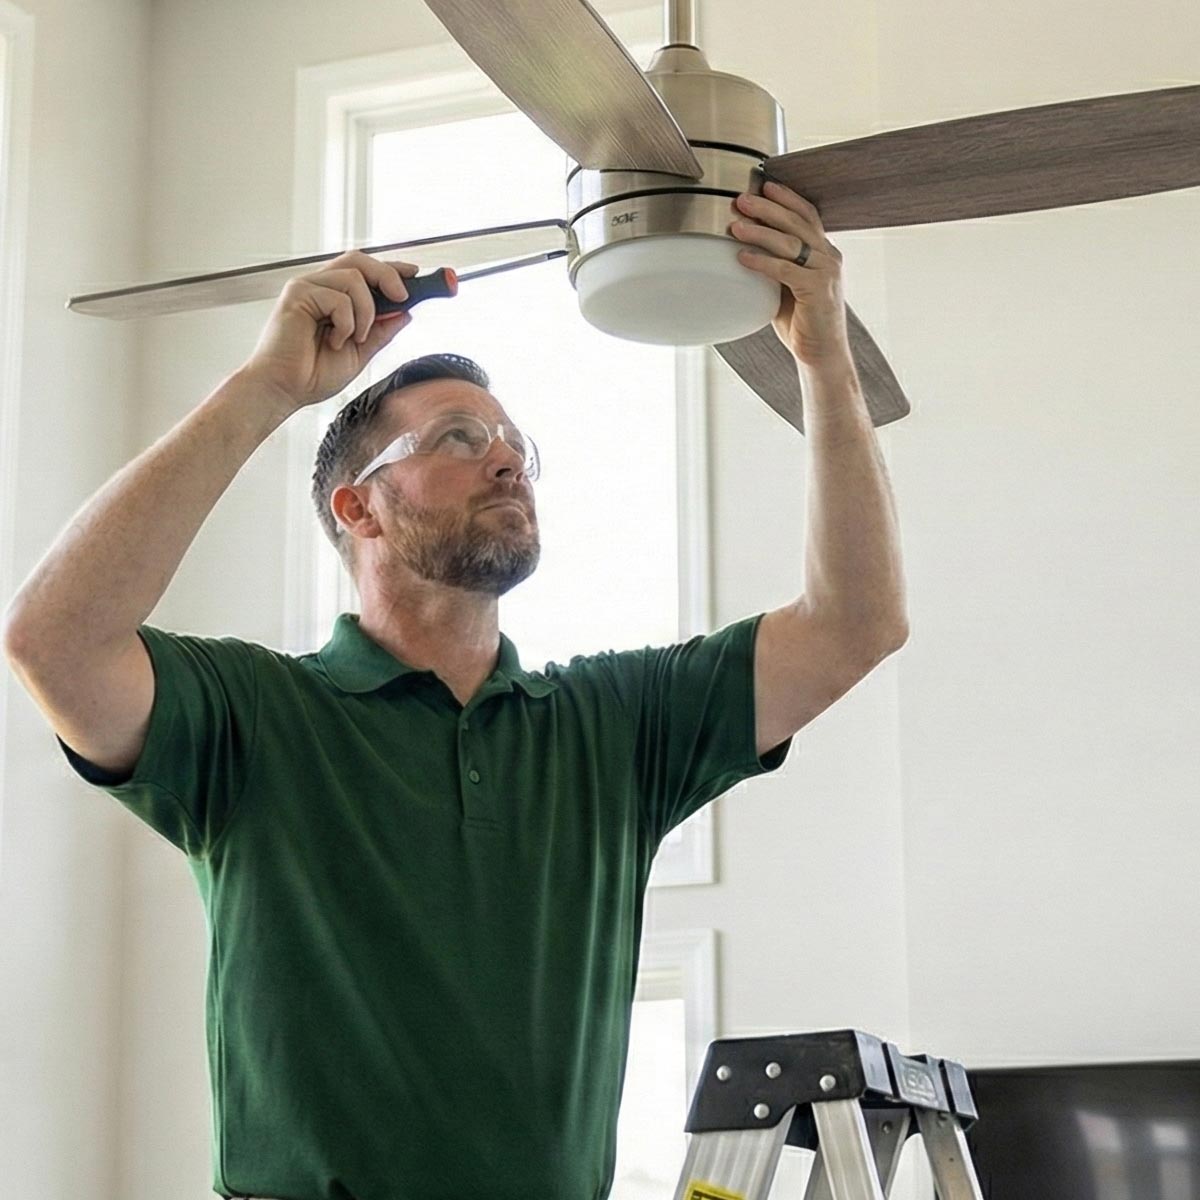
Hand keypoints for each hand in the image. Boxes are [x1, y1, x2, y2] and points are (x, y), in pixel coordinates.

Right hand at [240, 250, 419, 414]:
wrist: (283, 390)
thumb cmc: (311, 374)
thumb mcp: (360, 352)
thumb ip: (380, 331)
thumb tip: (405, 313)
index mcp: (333, 297)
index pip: (365, 271)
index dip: (392, 269)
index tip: (416, 274)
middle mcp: (319, 287)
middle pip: (359, 261)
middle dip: (388, 275)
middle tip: (403, 297)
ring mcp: (307, 288)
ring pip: (354, 277)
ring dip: (366, 311)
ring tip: (356, 338)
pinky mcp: (297, 295)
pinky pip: (339, 298)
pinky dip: (347, 322)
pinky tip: (335, 341)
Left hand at [730, 180, 851, 368]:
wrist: (822, 354)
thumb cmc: (804, 323)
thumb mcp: (788, 288)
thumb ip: (776, 267)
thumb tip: (745, 250)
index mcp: (824, 253)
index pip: (807, 215)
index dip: (787, 198)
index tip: (765, 185)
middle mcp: (829, 257)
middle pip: (797, 222)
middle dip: (767, 208)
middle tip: (742, 200)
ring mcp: (826, 272)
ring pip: (790, 242)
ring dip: (760, 231)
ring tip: (735, 225)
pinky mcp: (818, 290)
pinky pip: (785, 270)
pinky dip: (761, 261)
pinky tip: (742, 256)